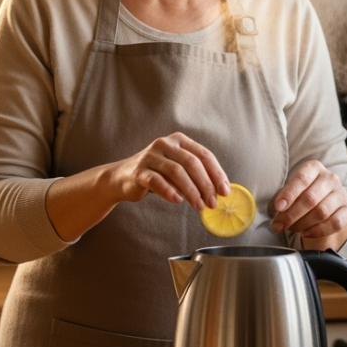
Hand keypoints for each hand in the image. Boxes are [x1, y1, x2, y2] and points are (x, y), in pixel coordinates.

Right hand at [108, 132, 229, 210]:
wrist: (122, 177)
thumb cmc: (156, 174)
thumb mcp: (178, 170)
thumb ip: (195, 175)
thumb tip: (219, 192)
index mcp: (179, 140)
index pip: (204, 155)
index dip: (216, 173)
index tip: (224, 191)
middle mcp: (165, 144)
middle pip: (192, 163)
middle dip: (206, 184)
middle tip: (213, 202)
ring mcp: (151, 156)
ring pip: (177, 172)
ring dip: (191, 191)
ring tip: (199, 206)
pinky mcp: (139, 171)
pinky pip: (157, 181)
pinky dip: (169, 191)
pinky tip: (177, 200)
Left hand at [270, 160, 346, 239]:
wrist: (324, 207)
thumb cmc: (302, 197)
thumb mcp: (291, 193)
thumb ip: (283, 203)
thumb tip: (276, 221)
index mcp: (314, 168)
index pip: (302, 179)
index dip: (289, 194)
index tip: (278, 208)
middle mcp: (330, 178)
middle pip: (310, 198)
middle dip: (292, 214)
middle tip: (279, 225)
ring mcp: (341, 193)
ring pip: (322, 212)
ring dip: (303, 224)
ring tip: (291, 229)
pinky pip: (335, 223)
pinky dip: (317, 231)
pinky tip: (305, 233)